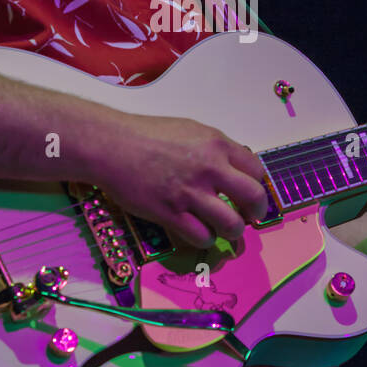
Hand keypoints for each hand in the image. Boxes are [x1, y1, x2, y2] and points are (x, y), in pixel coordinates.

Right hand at [89, 111, 269, 248]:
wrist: (110, 145)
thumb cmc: (146, 134)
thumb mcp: (189, 130)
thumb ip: (214, 149)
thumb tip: (232, 168)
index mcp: (216, 144)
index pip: (256, 171)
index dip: (257, 186)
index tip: (250, 195)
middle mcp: (209, 168)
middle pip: (253, 198)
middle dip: (256, 213)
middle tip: (249, 218)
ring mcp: (190, 192)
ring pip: (231, 225)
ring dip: (231, 231)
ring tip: (222, 228)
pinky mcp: (170, 213)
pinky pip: (202, 236)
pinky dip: (204, 237)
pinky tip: (196, 230)